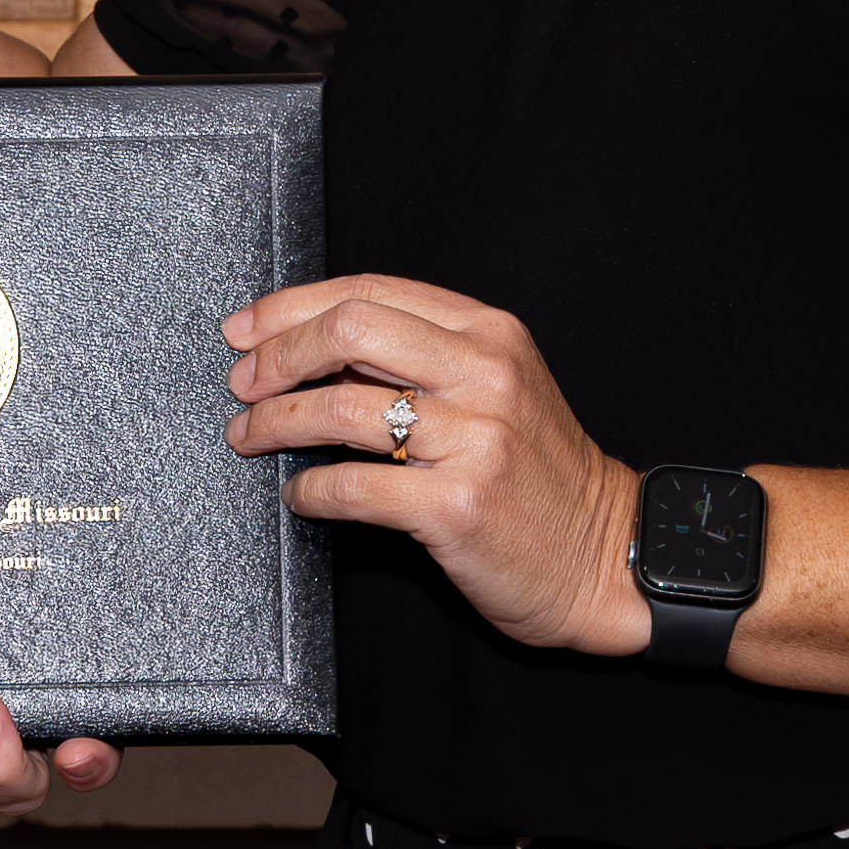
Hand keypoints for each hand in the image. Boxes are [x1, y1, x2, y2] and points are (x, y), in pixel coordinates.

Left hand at [224, 273, 646, 656]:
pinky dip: (309, 489)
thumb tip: (314, 349)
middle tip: (243, 382)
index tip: (248, 330)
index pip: (370, 293)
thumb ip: (421, 360)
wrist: (604, 555)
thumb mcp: (497, 391)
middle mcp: (484, 375)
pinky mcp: (455, 506)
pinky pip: (351, 486)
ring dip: (275, 422)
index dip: (293, 307)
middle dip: (278, 355)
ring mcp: (473, 440)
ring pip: (340, 408)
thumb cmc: (541, 477)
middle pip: (349, 331)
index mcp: (489, 334)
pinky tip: (300, 493)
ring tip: (250, 436)